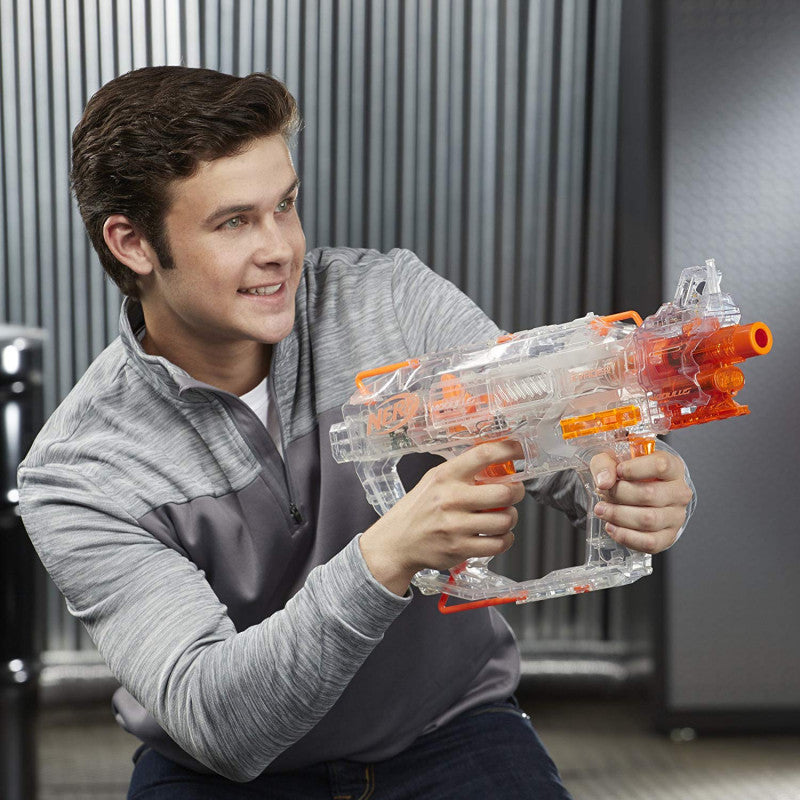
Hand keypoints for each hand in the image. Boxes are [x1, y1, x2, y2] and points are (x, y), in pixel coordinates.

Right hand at [359, 441, 525, 595]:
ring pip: (505, 520)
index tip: (519, 450)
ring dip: (511, 518)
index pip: (483, 455)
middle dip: (516, 492)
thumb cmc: (419, 508)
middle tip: (514, 492)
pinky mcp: (460, 548)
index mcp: (446, 476)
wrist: (397, 542)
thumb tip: (496, 459)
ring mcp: (455, 526)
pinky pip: (498, 544)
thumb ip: (461, 470)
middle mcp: (451, 499)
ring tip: (504, 515)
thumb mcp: (434, 479)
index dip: (508, 450)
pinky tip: (499, 535)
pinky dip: (505, 539)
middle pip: (504, 492)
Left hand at [590, 449, 693, 553]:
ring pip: (648, 520)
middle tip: (603, 492)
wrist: (632, 492)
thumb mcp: (611, 459)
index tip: (617, 471)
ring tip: (602, 509)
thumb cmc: (626, 474)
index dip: (634, 469)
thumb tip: (605, 481)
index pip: (660, 465)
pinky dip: (625, 536)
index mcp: (673, 467)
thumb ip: (604, 464)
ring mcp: (676, 516)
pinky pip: (649, 542)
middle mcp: (679, 492)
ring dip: (618, 515)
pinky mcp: (668, 537)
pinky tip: (611, 526)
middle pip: (649, 494)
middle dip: (618, 494)